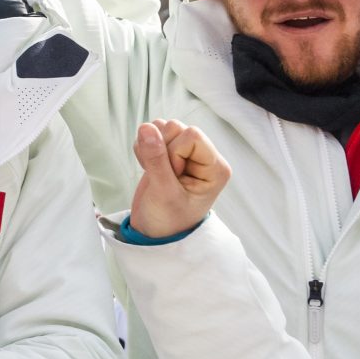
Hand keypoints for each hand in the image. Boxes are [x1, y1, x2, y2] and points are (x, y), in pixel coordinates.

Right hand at [130, 119, 229, 239]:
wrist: (154, 231)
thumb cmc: (167, 220)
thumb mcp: (163, 193)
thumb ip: (156, 159)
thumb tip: (146, 127)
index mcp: (215, 167)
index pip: (192, 135)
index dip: (175, 153)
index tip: (173, 177)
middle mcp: (204, 156)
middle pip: (176, 128)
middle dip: (162, 149)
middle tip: (163, 178)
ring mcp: (186, 153)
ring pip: (163, 127)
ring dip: (151, 149)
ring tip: (155, 174)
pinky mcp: (170, 152)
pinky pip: (152, 133)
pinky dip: (144, 149)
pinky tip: (150, 170)